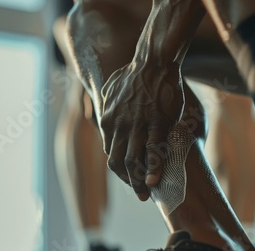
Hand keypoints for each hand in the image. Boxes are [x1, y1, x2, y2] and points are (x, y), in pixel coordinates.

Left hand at [100, 61, 185, 200]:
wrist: (154, 61)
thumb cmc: (135, 74)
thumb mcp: (111, 89)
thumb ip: (104, 104)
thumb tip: (98, 111)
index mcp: (108, 120)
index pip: (110, 153)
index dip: (119, 169)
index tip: (129, 177)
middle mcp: (119, 126)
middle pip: (118, 162)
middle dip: (127, 181)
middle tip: (139, 193)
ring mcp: (137, 125)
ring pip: (133, 161)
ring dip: (138, 181)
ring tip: (145, 194)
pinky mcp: (156, 123)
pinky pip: (152, 151)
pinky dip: (152, 169)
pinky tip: (154, 181)